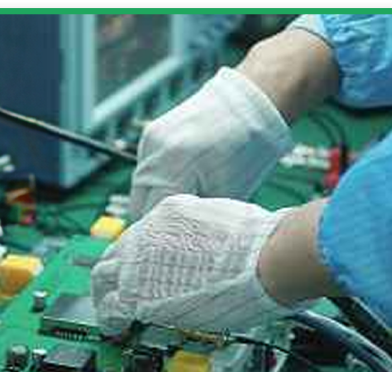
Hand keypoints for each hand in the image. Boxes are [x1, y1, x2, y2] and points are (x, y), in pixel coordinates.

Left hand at [92, 194, 296, 335]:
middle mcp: (148, 233)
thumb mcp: (225, 219)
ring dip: (104, 293)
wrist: (266, 258)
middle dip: (114, 270)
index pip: (142, 234)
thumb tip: (215, 249)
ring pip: (104, 277)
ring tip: (107, 309)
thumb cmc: (263, 242)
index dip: (140, 254)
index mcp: (169, 212)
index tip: (142, 267)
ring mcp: (139, 264)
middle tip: (115, 287)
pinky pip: (112, 309)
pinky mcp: (140, 295)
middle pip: (116, 252)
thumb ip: (208, 233)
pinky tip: (115, 328)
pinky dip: (110, 319)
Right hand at [128, 28, 339, 220]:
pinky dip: (157, 182)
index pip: (152, 219)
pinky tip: (179, 185)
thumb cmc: (249, 149)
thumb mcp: (228, 193)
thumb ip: (200, 217)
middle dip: (155, 223)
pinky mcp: (151, 134)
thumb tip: (183, 240)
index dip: (162, 239)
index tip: (171, 251)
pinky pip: (145, 170)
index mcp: (173, 169)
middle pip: (138, 206)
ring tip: (181, 209)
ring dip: (155, 202)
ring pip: (140, 188)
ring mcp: (149, 141)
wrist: (252, 99)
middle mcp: (154, 153)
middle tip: (174, 237)